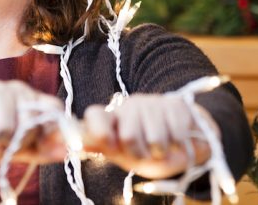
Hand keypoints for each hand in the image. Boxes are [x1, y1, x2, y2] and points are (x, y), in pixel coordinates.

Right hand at [0, 80, 66, 164]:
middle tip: (2, 142)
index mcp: (33, 99)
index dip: (51, 129)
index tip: (39, 144)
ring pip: (6, 126)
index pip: (54, 108)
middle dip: (15, 142)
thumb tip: (66, 152)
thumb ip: (43, 150)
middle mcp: (18, 89)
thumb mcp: (19, 149)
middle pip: (30, 123)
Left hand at [82, 94, 219, 178]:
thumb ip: (102, 147)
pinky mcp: (175, 103)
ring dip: (161, 151)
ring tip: (162, 148)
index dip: (100, 133)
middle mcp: (130, 105)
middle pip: (128, 135)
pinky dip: (179, 143)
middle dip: (140, 153)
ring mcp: (153, 102)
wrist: (184, 147)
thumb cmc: (148, 152)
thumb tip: (74, 144)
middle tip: (146, 153)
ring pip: (155, 137)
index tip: (113, 149)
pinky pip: (176, 131)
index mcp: (113, 118)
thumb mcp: (123, 155)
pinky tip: (177, 139)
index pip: (95, 115)